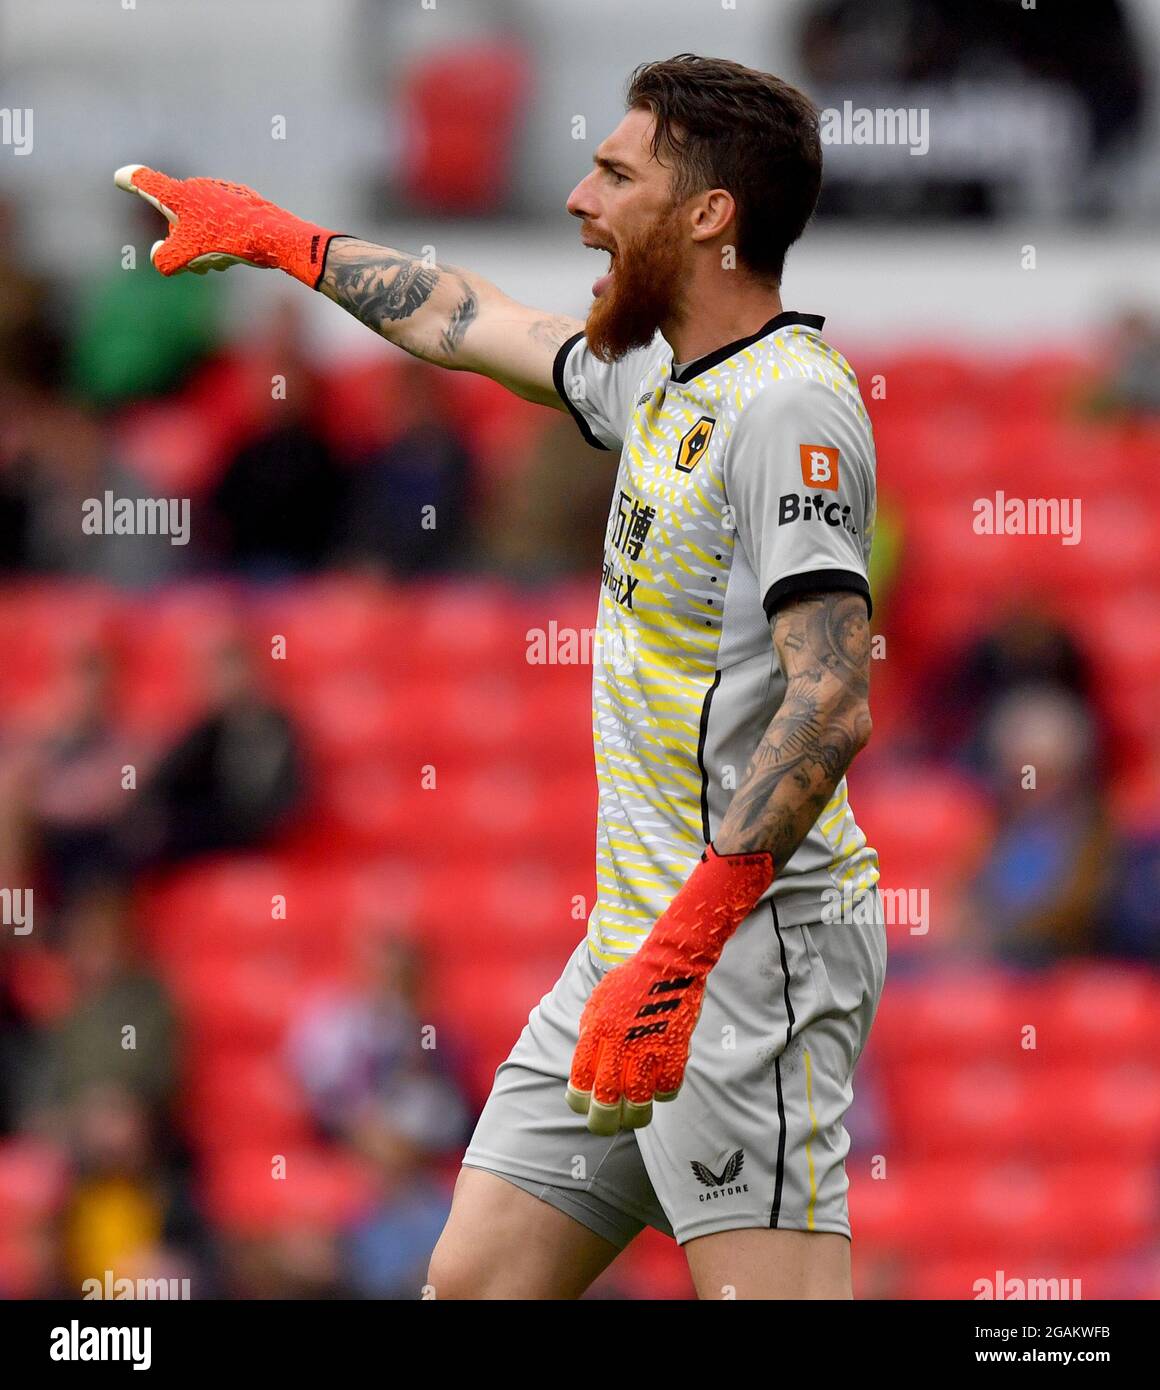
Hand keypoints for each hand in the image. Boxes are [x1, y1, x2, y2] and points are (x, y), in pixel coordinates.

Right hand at [113, 163, 341, 287]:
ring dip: (204, 249)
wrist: (275, 235)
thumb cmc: (229, 239)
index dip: (131, 181)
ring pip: (199, 228)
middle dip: (181, 244)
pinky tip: (236, 252)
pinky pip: (219, 228)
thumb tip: (158, 256)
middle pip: (175, 220)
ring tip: (220, 258)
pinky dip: (222, 243)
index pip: (147, 183)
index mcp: (179, 194)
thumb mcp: (188, 253)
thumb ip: (164, 258)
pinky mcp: (239, 207)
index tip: (121, 178)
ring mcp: (219, 196)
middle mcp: (197, 190)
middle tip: (198, 263)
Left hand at [565, 844, 773, 1134]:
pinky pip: (667, 1089)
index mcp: (596, 1031)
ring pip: (638, 1103)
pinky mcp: (674, 1051)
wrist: (669, 961)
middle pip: (606, 1101)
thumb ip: (590, 1032)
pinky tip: (659, 1090)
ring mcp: (648, 1049)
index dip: (579, 1102)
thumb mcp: (598, 1000)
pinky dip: (662, 1095)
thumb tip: (586, 1064)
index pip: (580, 1081)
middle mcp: (619, 1045)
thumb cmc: (631, 979)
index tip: (582, 1106)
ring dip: (634, 1117)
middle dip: (602, 1121)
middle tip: (604, 1126)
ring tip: (633, 1118)